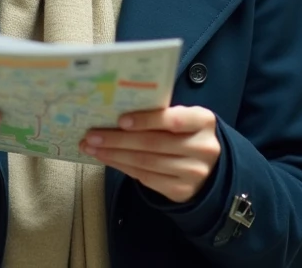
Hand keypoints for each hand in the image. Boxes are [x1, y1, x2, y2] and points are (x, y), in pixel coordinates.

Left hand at [81, 106, 220, 202]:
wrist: (210, 168)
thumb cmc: (188, 134)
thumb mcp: (185, 118)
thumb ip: (161, 114)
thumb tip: (117, 111)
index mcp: (203, 122)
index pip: (173, 120)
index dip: (146, 120)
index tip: (120, 120)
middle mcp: (202, 148)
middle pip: (153, 144)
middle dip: (118, 139)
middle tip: (91, 135)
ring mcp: (193, 172)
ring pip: (146, 163)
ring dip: (114, 155)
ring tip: (92, 147)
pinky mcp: (181, 190)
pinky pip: (145, 178)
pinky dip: (123, 167)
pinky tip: (108, 159)